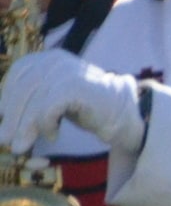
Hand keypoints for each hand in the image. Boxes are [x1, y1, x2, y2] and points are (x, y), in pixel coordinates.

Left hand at [0, 51, 145, 156]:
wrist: (124, 113)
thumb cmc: (87, 107)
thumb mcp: (53, 99)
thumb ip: (31, 99)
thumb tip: (3, 118)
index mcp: (47, 58)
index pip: (18, 75)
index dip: (6, 97)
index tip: (2, 116)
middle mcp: (55, 60)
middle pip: (22, 89)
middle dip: (12, 118)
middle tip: (5, 140)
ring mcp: (66, 71)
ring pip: (34, 101)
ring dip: (25, 127)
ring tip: (21, 146)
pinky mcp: (75, 86)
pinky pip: (49, 108)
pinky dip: (46, 125)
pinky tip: (53, 136)